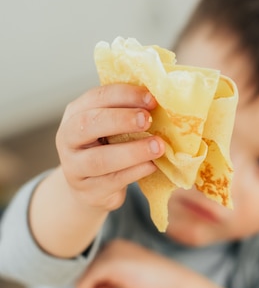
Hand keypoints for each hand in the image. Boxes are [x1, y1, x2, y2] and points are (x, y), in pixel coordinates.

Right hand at [56, 84, 164, 212]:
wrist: (90, 188)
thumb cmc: (106, 148)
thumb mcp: (110, 127)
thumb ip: (127, 113)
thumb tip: (160, 102)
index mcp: (75, 113)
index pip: (97, 97)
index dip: (125, 95)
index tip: (151, 99)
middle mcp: (68, 139)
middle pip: (88, 124)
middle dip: (121, 119)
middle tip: (147, 120)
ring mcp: (75, 167)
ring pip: (100, 159)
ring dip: (132, 151)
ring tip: (158, 146)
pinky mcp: (89, 191)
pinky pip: (113, 180)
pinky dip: (135, 172)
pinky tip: (153, 165)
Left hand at [76, 239, 180, 287]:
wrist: (173, 283)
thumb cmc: (154, 283)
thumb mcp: (127, 278)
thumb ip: (110, 279)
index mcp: (117, 245)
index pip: (92, 262)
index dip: (92, 280)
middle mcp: (112, 244)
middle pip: (85, 267)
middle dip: (87, 285)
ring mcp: (111, 253)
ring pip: (83, 273)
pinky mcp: (110, 264)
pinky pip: (85, 281)